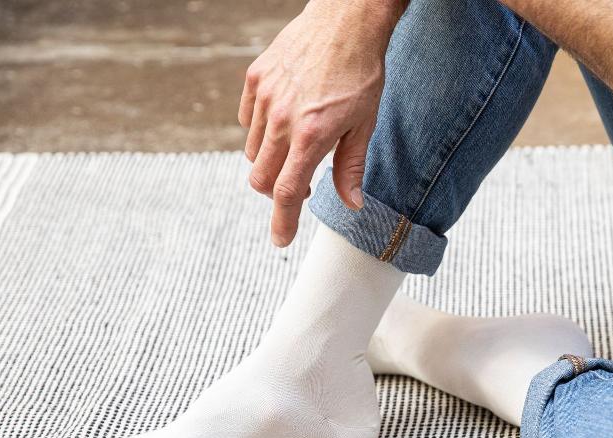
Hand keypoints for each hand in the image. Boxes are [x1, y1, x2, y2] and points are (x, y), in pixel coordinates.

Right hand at [239, 0, 401, 246]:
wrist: (346, 20)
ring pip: (253, 151)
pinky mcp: (256, 78)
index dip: (283, 221)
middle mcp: (282, 119)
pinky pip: (247, 120)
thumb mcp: (365, 124)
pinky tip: (284, 122)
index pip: (287, 192)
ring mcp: (265, 97)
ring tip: (297, 148)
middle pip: (261, 178)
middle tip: (299, 186)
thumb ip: (351, 167)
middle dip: (275, 192)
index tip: (281, 240)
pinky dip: (261, 131)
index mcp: (311, 136)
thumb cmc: (362, 74)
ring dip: (270, 161)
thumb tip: (351, 204)